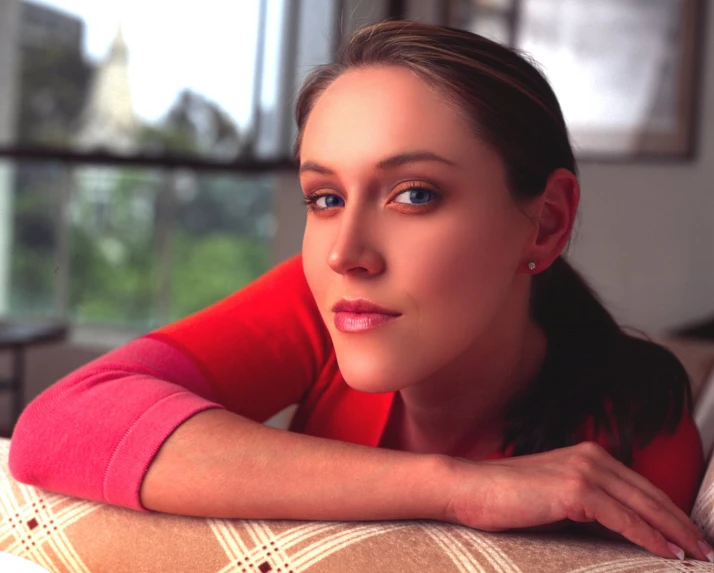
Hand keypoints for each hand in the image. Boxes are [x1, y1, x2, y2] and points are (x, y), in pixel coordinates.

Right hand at [442, 441, 710, 561]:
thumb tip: (617, 528)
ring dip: (675, 533)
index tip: (689, 535)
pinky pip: (624, 518)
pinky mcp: (575, 490)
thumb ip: (587, 503)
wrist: (470, 487)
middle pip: (650, 494)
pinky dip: (649, 536)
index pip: (641, 486)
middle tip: (705, 548)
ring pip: (643, 506)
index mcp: (587, 455)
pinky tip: (667, 553)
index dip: (669, 511)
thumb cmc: (505, 496)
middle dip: (681, 524)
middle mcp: (591, 457)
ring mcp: (583, 471)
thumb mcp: (553, 495)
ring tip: (696, 554)